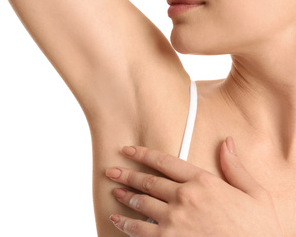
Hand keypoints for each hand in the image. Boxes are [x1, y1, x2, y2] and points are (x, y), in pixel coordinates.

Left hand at [105, 137, 282, 236]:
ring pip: (141, 203)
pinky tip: (118, 220)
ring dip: (125, 196)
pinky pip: (140, 230)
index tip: (128, 150)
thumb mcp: (255, 193)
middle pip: (148, 181)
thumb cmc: (258, 228)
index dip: (143, 154)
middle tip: (111, 170)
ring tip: (115, 192)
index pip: (165, 161)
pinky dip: (126, 225)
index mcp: (203, 182)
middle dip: (127, 175)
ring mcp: (174, 220)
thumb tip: (227, 142)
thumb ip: (235, 167)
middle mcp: (185, 197)